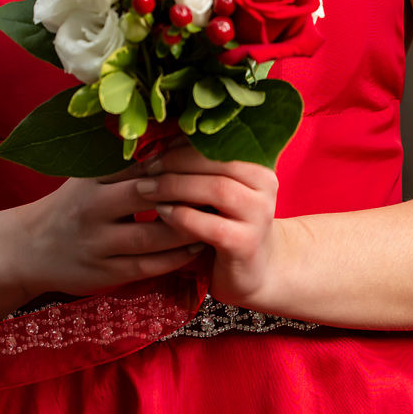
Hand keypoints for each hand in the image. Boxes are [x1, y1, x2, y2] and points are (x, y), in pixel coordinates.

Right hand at [6, 155, 205, 299]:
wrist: (28, 249)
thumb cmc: (70, 206)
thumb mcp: (88, 177)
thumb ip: (124, 162)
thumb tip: (173, 137)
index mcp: (92, 178)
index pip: (141, 163)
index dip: (177, 161)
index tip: (210, 157)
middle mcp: (93, 208)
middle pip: (149, 196)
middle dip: (187, 193)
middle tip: (221, 189)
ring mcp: (97, 243)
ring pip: (152, 235)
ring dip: (188, 228)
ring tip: (216, 219)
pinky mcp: (104, 273)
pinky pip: (148, 266)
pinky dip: (175, 258)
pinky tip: (196, 247)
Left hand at [135, 138, 284, 308]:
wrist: (254, 270)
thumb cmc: (226, 224)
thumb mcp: (217, 192)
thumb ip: (199, 170)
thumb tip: (159, 144)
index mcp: (258, 166)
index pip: (219, 143)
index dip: (184, 144)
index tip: (155, 149)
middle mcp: (266, 186)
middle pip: (218, 161)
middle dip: (176, 162)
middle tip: (146, 168)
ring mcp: (259, 216)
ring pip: (217, 189)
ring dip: (175, 186)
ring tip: (146, 189)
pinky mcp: (246, 244)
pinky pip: (210, 225)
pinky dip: (182, 216)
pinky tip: (161, 213)